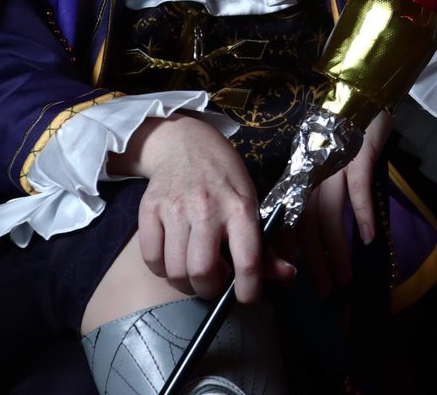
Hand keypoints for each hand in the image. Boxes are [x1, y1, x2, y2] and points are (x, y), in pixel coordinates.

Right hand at [111, 114, 292, 301]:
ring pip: (176, 271)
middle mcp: (207, 208)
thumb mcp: (251, 202)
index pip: (249, 261)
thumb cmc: (223, 177)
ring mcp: (175, 208)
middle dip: (210, 290)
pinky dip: (162, 269)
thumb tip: (287, 276)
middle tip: (214, 281)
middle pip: (203, 273)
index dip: (249, 290)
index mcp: (240, 207)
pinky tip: (173, 257)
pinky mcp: (150, 209)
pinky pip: (152, 260)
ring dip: (186, 282)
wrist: (184, 142)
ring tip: (194, 269)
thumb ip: (266, 245)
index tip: (246, 294)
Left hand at [293, 109, 392, 296]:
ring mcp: (334, 161)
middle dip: (314, 260)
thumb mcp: (324, 160)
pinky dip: (362, 213)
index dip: (289, 245)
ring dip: (337, 249)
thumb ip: (316, 192)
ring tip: (344, 278)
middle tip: (323, 292)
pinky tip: (368, 237)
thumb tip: (311, 235)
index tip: (292, 274)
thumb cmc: (343, 129)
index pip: (288, 213)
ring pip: (330, 212)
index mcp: (302, 172)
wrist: (362, 92)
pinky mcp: (357, 152)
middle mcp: (313, 169)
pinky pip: (357, 188)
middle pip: (308, 221)